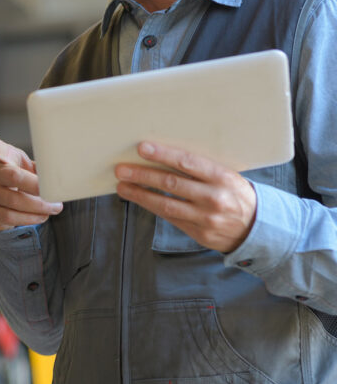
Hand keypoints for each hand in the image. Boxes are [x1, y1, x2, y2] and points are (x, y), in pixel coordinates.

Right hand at [0, 127, 62, 230]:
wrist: (13, 204)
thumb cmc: (27, 179)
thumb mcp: (34, 168)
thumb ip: (45, 169)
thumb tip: (61, 178)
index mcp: (3, 156)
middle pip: (13, 177)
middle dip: (36, 187)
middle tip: (54, 195)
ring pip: (15, 201)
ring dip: (39, 207)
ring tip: (54, 207)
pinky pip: (10, 217)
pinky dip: (31, 218)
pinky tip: (42, 215)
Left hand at [115, 142, 256, 252]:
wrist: (261, 229)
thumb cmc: (236, 193)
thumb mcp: (227, 175)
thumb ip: (201, 168)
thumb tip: (164, 155)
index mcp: (222, 177)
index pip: (187, 163)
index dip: (163, 155)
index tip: (142, 148)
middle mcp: (214, 198)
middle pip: (171, 184)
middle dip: (143, 175)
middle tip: (121, 169)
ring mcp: (206, 219)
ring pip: (166, 205)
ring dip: (140, 194)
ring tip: (122, 186)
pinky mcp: (200, 234)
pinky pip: (171, 219)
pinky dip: (152, 207)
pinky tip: (138, 198)